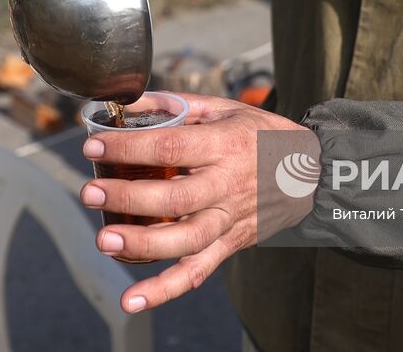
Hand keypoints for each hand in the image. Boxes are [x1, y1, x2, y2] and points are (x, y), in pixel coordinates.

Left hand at [78, 93, 316, 313]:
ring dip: (142, 243)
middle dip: (127, 196)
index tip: (94, 146)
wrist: (311, 172)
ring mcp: (229, 220)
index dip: (129, 147)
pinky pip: (197, 272)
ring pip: (185, 240)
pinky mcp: (230, 245)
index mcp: (224, 145)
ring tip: (105, 240)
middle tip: (90, 192)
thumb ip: (176, 106)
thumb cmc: (262, 136)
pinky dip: (164, 290)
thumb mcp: (225, 109)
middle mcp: (227, 185)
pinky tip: (133, 299)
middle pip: (174, 197)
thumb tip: (128, 103)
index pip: (170, 147)